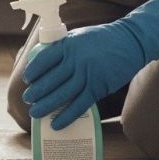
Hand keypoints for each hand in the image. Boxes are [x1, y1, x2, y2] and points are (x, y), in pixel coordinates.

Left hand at [22, 0, 158, 130]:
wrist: (131, 42)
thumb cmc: (102, 38)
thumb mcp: (79, 36)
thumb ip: (63, 47)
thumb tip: (43, 61)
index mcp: (68, 45)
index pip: (44, 60)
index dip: (33, 71)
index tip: (27, 79)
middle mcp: (76, 60)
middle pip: (50, 80)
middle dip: (36, 92)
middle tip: (27, 99)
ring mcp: (87, 75)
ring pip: (62, 95)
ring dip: (46, 106)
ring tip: (35, 113)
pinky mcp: (98, 88)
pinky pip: (79, 105)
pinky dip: (66, 116)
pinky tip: (56, 124)